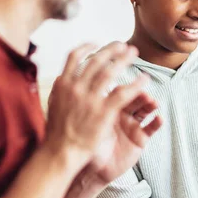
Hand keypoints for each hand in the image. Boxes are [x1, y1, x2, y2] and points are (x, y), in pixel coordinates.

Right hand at [45, 42, 145, 162]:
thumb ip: (58, 89)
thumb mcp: (53, 105)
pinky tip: (144, 79)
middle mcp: (75, 88)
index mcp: (63, 84)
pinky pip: (123, 93)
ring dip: (124, 59)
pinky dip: (135, 84)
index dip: (87, 47)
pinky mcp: (103, 112)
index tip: (97, 43)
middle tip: (123, 45)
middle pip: (96, 61)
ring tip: (134, 53)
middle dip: (111, 50)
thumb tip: (60, 77)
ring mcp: (89, 99)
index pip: (74, 57)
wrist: (60, 153)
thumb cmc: (57, 132)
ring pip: (110, 72)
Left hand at [82, 91, 162, 183]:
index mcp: (109, 108)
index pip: (120, 93)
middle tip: (145, 95)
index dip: (127, 88)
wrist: (94, 170)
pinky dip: (156, 122)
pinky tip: (159, 118)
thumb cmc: (88, 147)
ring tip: (154, 103)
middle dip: (141, 96)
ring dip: (151, 105)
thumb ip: (94, 112)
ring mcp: (132, 125)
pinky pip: (150, 128)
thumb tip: (90, 92)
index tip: (131, 85)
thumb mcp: (90, 128)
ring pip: (145, 111)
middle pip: (134, 100)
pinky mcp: (140, 138)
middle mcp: (122, 114)